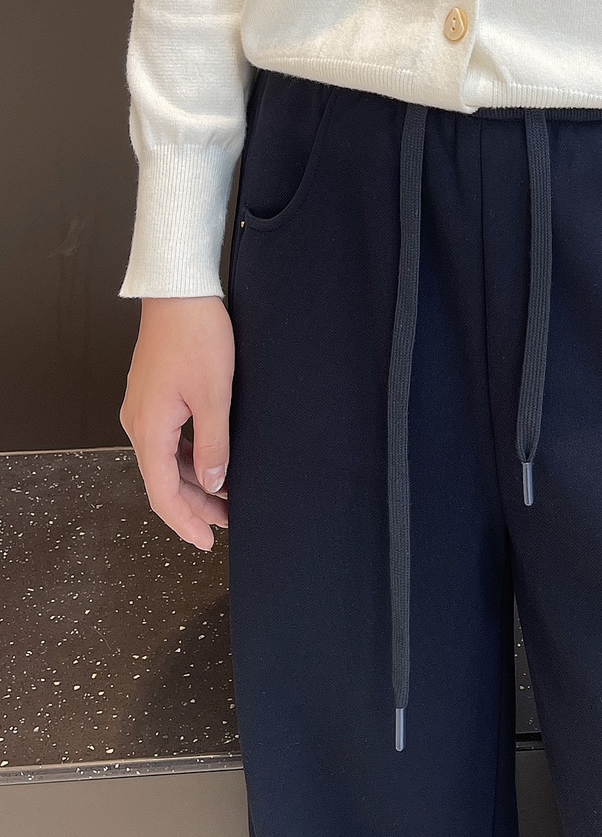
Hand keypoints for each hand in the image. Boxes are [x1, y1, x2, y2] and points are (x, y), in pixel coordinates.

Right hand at [119, 297, 233, 551]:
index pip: (162, 493)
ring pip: (167, 463)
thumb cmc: (197, 336)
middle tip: (227, 526)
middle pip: (164, 482)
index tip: (205, 543)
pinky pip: (170, 442)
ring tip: (227, 501)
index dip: (185, 523)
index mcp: (149, 428)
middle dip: (195, 508)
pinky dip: (190, 461)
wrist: (181, 292)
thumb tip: (214, 483)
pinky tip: (214, 466)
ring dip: (195, 485)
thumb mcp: (215, 397)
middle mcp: (139, 423)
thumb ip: (214, 445)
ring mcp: (145, 410)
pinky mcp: (155, 398)